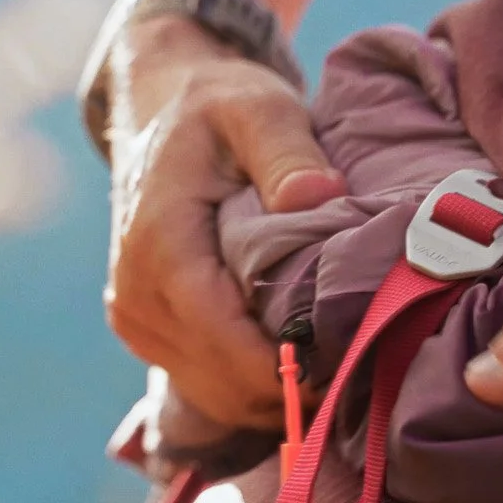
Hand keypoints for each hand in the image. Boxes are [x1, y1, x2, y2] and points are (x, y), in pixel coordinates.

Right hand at [104, 16, 345, 427]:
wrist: (163, 110)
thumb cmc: (219, 107)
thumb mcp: (258, 108)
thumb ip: (287, 151)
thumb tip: (318, 198)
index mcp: (159, 245)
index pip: (222, 337)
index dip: (286, 367)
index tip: (351, 366)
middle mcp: (137, 295)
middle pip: (223, 381)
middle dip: (294, 387)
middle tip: (365, 368)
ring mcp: (137, 321)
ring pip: (217, 395)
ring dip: (278, 394)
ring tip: (341, 366)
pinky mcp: (148, 333)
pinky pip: (207, 385)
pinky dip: (255, 386)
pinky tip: (303, 361)